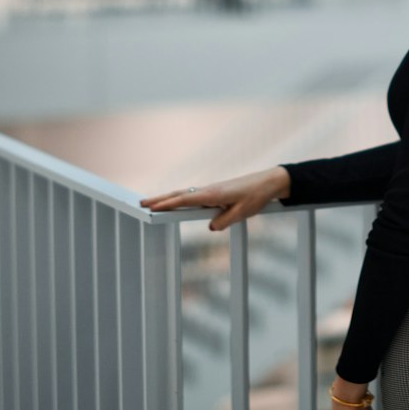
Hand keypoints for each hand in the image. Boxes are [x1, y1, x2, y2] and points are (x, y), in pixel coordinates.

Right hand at [139, 166, 290, 231]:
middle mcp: (208, 190)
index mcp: (212, 194)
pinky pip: (192, 195)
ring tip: (151, 203)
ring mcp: (211, 190)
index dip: (167, 204)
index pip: (184, 200)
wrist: (268, 182)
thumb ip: (224, 221)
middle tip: (140, 203)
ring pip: (184, 194)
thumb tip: (210, 227)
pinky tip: (175, 203)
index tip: (151, 208)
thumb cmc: (256, 196)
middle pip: (179, 194)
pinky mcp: (215, 192)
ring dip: (167, 198)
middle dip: (159, 199)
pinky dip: (179, 198)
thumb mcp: (241, 213)